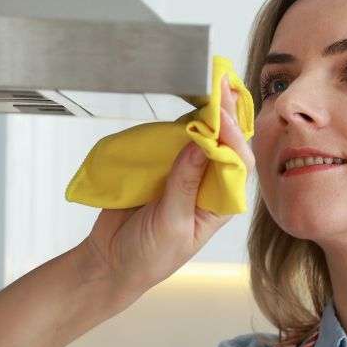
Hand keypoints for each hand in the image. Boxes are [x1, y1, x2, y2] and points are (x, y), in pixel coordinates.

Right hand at [80, 73, 251, 300]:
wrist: (110, 262)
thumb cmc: (149, 257)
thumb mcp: (171, 225)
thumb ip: (184, 185)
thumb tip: (199, 143)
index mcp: (219, 204)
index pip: (237, 164)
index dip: (232, 137)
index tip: (220, 116)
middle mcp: (208, 185)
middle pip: (224, 144)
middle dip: (226, 114)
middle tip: (222, 83)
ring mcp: (185, 173)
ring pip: (201, 137)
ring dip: (205, 112)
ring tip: (208, 85)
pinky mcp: (162, 166)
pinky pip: (174, 139)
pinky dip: (179, 120)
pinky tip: (186, 102)